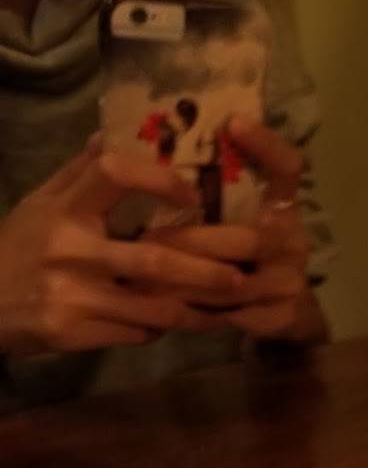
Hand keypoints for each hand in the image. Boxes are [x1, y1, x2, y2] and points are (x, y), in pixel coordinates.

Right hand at [0, 142, 248, 355]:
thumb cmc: (18, 247)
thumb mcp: (40, 203)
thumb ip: (79, 174)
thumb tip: (111, 135)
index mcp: (63, 207)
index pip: (112, 174)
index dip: (158, 180)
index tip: (193, 196)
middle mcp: (69, 249)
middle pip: (154, 257)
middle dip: (207, 266)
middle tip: (246, 270)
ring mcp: (72, 294)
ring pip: (153, 306)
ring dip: (197, 308)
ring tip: (231, 306)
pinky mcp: (73, 333)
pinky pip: (135, 333)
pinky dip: (161, 328)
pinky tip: (183, 323)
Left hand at [149, 118, 326, 343]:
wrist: (287, 316)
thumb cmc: (247, 258)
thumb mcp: (239, 221)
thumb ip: (213, 195)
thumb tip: (143, 151)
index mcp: (284, 208)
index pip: (288, 168)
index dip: (266, 146)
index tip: (233, 123)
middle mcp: (294, 241)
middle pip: (249, 239)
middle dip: (194, 242)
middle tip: (146, 241)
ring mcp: (291, 282)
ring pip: (235, 283)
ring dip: (188, 281)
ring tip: (141, 277)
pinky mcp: (282, 318)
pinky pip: (234, 316)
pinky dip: (198, 313)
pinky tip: (164, 308)